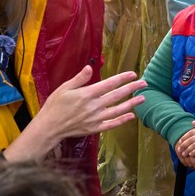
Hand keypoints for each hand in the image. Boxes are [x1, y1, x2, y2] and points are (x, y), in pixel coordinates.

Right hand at [7, 68, 143, 161]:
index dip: (122, 78)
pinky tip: (131, 116)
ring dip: (132, 104)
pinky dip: (122, 120)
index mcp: (87, 94)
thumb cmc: (55, 105)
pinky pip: (111, 124)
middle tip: (144, 83)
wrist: (50, 126)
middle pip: (117, 96)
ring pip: (118, 110)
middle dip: (132, 88)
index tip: (133, 74)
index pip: (109, 84)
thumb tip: (89, 67)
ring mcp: (95, 118)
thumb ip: (79, 79)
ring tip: (143, 98)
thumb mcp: (64, 88)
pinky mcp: (95, 128)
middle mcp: (94, 106)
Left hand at [175, 121, 194, 173]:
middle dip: (184, 144)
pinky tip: (191, 155)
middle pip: (192, 139)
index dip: (185, 137)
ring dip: (188, 150)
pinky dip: (194, 152)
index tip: (180, 142)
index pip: (192, 132)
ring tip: (184, 154)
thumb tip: (192, 122)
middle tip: (180, 149)